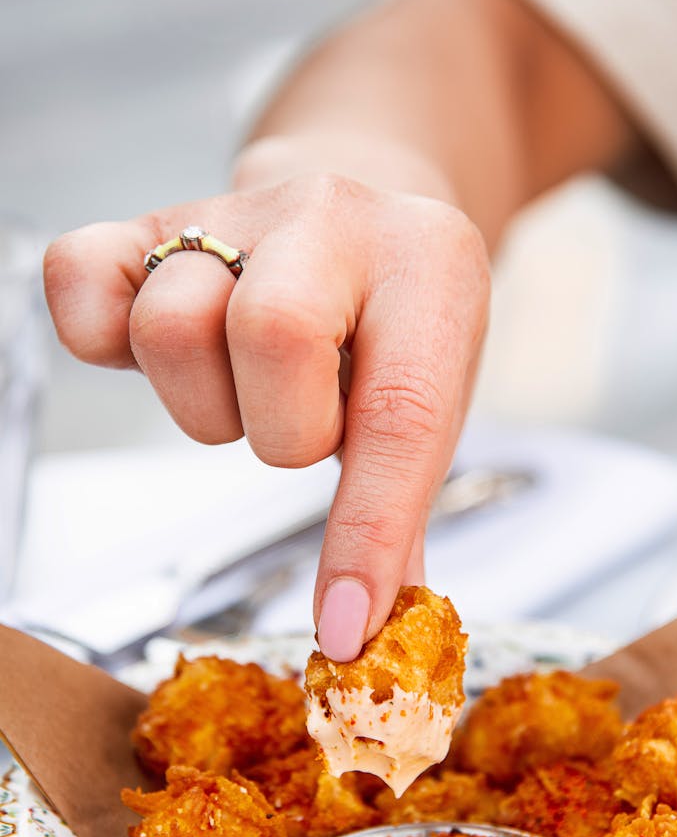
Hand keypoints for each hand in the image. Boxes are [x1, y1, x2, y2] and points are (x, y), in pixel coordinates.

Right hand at [44, 170, 489, 660]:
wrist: (369, 205)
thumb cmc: (399, 317)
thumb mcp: (434, 392)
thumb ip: (402, 512)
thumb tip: (375, 631)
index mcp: (429, 267)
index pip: (399, 414)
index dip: (364, 535)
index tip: (345, 626)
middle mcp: (333, 219)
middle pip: (271, 336)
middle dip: (282, 430)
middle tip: (301, 424)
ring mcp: (236, 213)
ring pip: (172, 323)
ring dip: (204, 400)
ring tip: (244, 388)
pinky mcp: (153, 223)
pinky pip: (82, 279)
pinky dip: (101, 337)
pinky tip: (165, 353)